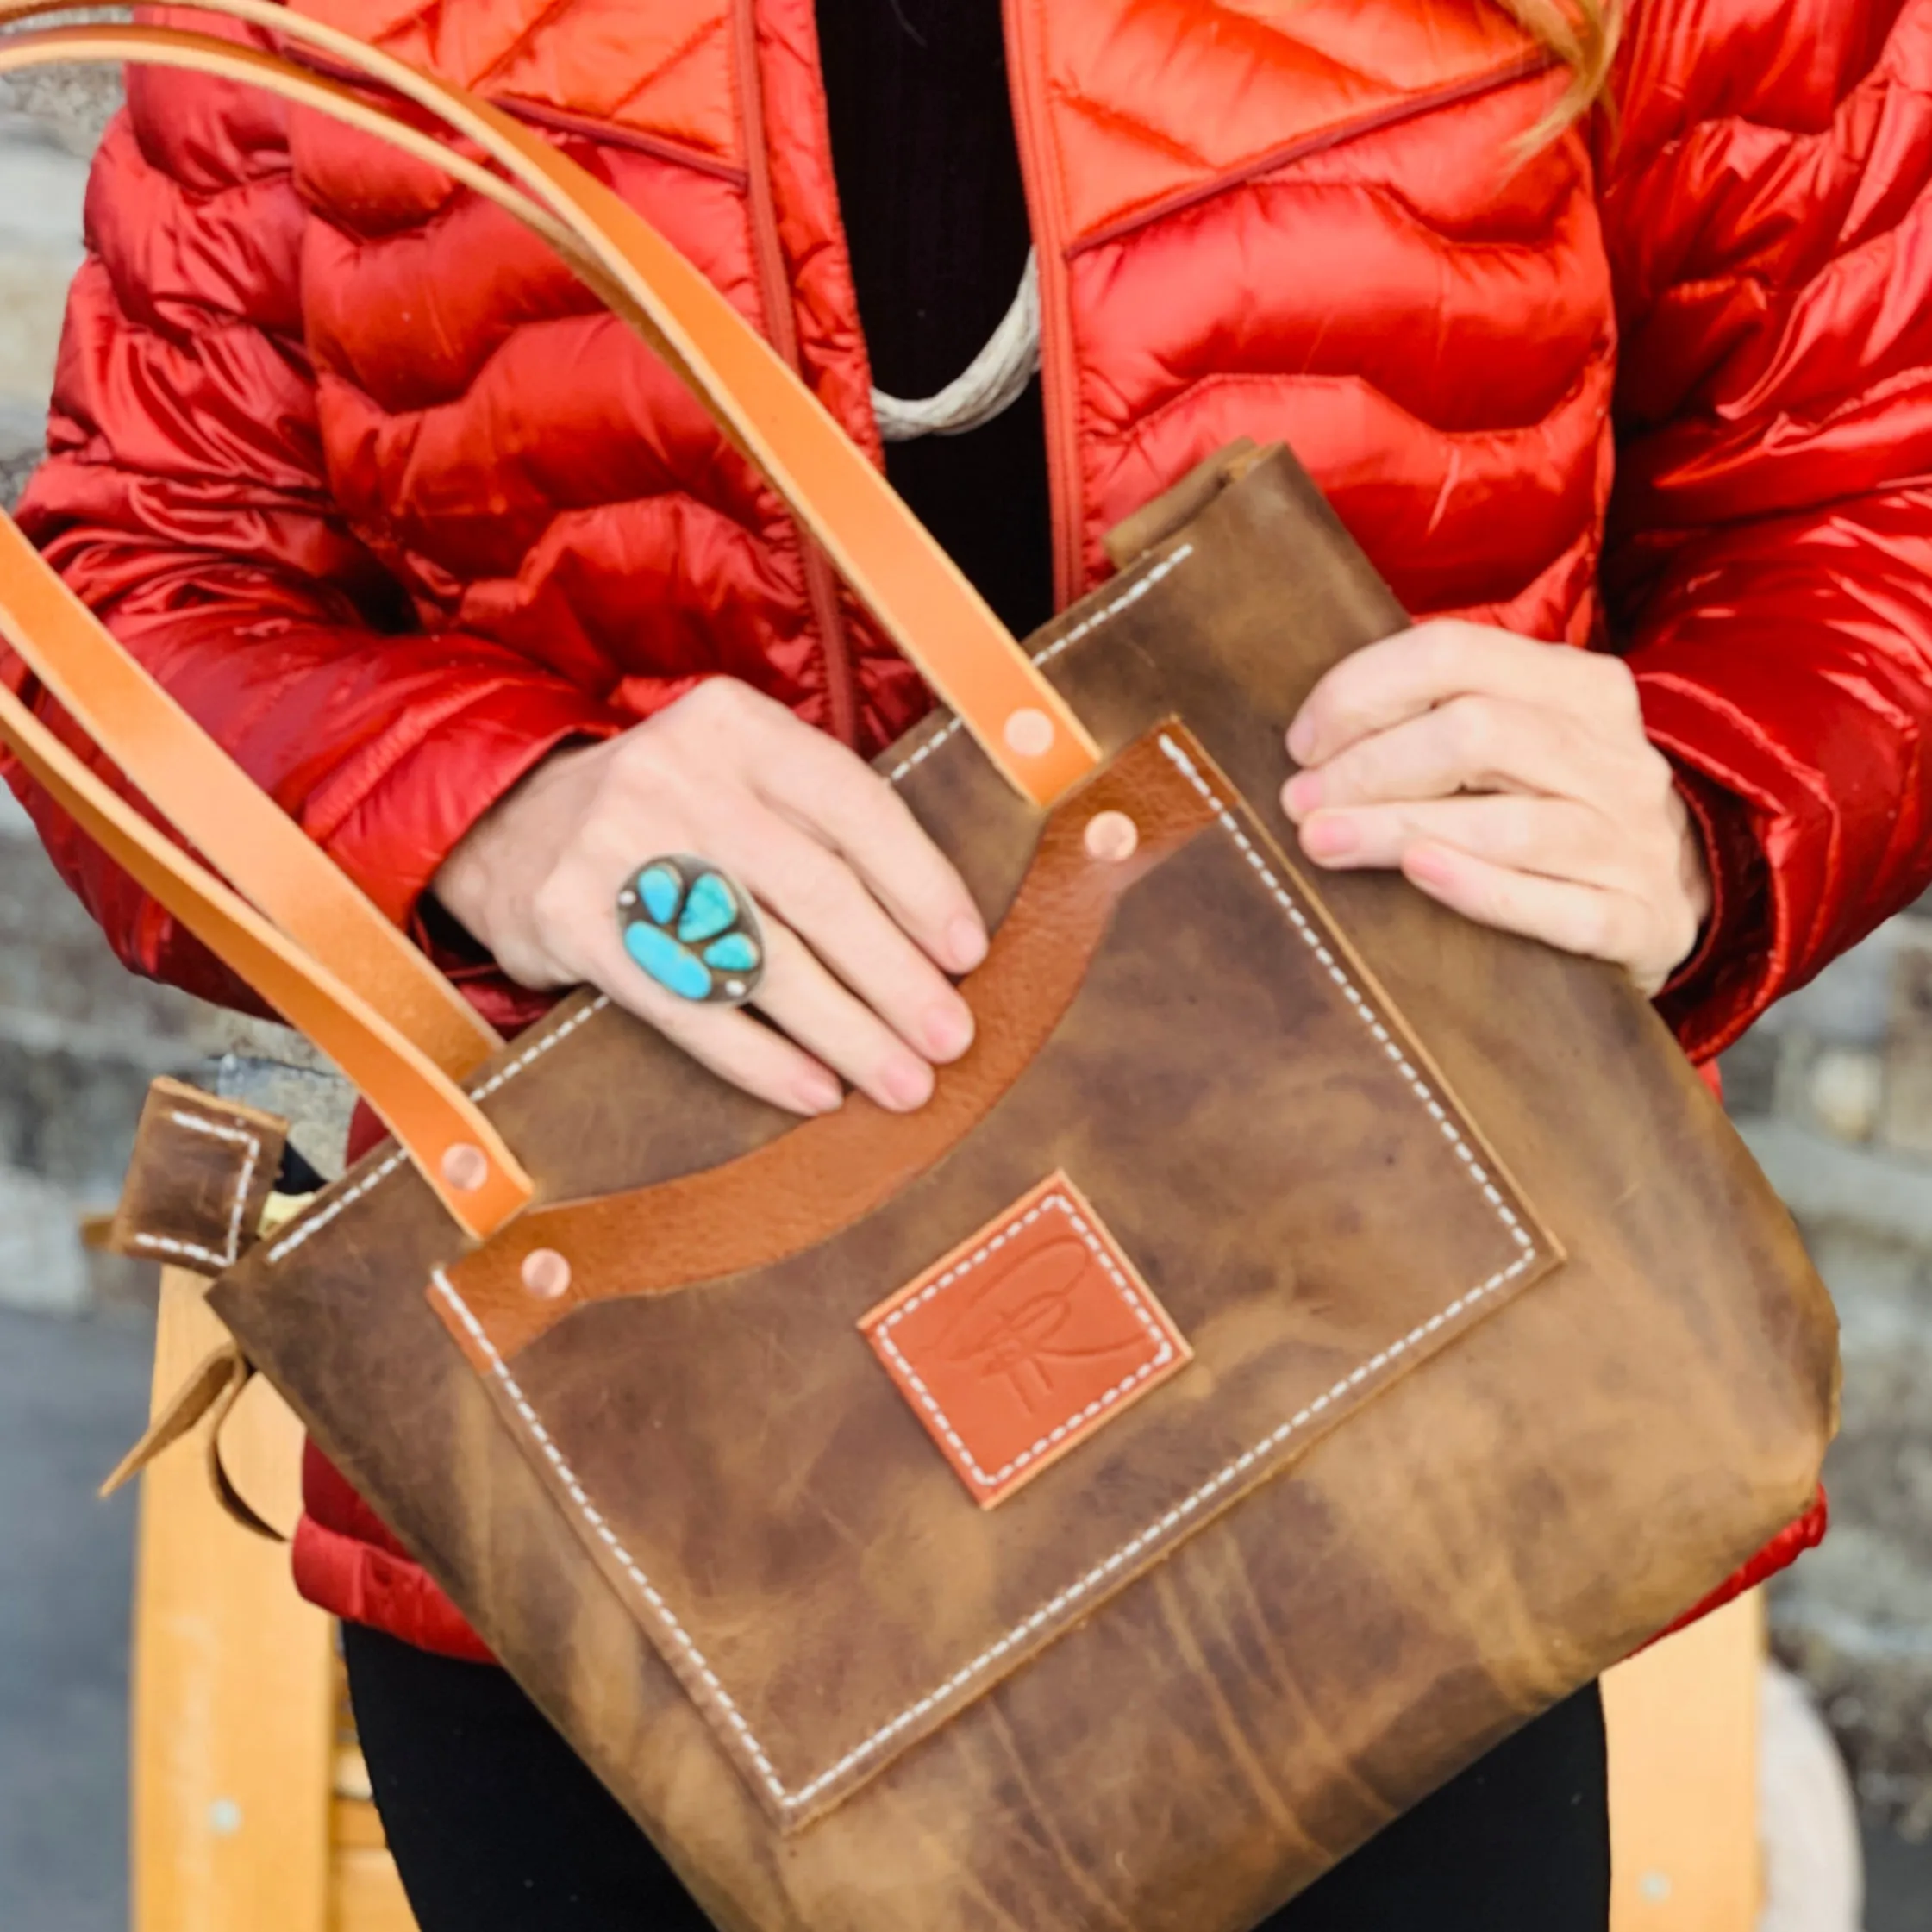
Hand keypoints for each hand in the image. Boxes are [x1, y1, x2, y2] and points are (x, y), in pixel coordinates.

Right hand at [433, 680, 986, 1115]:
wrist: (504, 825)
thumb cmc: (667, 814)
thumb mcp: (737, 773)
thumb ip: (819, 821)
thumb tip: (937, 933)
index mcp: (738, 727)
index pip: (855, 806)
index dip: (921, 884)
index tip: (967, 952)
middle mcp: (681, 776)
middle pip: (816, 891)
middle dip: (895, 976)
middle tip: (950, 1038)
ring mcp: (620, 847)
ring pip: (759, 957)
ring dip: (845, 1031)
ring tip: (902, 1081)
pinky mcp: (575, 921)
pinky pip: (689, 1006)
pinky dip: (761, 1057)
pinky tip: (815, 1090)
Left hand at [1280, 621, 1710, 994]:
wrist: (1673, 899)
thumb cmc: (1553, 810)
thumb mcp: (1516, 743)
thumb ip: (1436, 719)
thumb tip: (1309, 740)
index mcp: (1581, 688)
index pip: (1453, 653)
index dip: (1361, 691)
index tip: (1301, 744)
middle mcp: (1616, 756)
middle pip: (1476, 733)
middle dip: (1369, 767)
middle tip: (1300, 804)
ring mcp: (1633, 841)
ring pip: (1507, 824)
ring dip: (1396, 828)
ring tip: (1321, 842)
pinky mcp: (1640, 921)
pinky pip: (1557, 907)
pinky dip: (1479, 887)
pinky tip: (1417, 873)